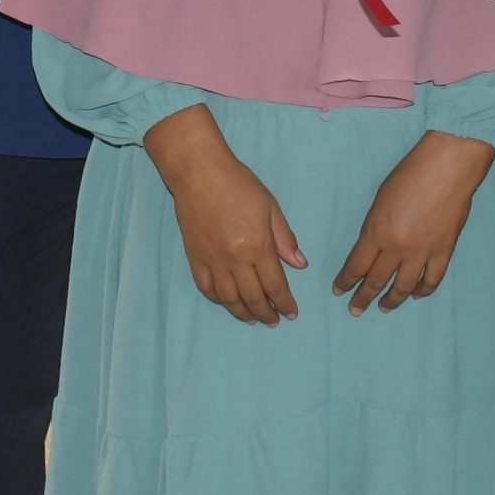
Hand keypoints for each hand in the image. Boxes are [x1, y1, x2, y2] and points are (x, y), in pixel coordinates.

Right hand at [147, 105, 306, 324]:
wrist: (199, 173)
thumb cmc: (239, 185)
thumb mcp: (270, 207)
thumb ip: (285, 238)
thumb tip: (299, 264)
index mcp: (258, 246)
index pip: (275, 285)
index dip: (285, 303)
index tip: (292, 313)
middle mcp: (235, 260)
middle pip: (253, 297)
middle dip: (267, 313)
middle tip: (274, 321)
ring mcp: (213, 261)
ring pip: (229, 299)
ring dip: (243, 313)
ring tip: (253, 319)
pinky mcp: (195, 258)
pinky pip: (206, 288)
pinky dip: (218, 300)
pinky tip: (227, 302)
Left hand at [332, 131, 494, 313]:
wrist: (448, 167)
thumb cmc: (410, 174)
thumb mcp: (381, 199)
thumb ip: (375, 227)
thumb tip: (374, 247)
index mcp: (377, 232)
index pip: (356, 265)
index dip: (346, 280)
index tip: (339, 290)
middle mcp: (397, 247)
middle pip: (376, 280)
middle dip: (362, 296)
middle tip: (355, 309)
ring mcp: (422, 252)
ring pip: (403, 286)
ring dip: (391, 300)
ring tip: (383, 308)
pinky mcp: (444, 251)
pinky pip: (431, 280)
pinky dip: (423, 291)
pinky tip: (415, 294)